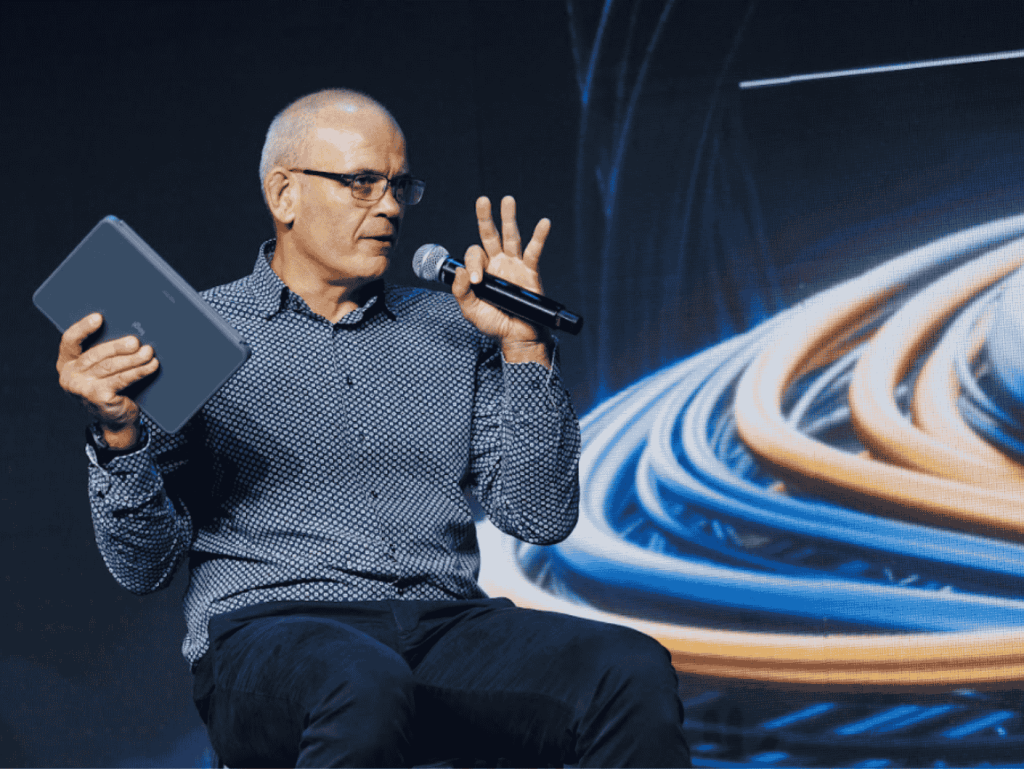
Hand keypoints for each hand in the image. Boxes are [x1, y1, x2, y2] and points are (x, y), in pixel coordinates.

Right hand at [56, 313, 159, 448]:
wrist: (117, 420)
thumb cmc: (111, 389)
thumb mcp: (102, 370)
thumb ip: (106, 354)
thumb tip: (130, 334)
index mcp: (67, 363)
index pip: (69, 341)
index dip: (83, 328)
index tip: (99, 317)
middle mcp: (69, 376)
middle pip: (95, 354)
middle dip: (118, 346)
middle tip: (135, 341)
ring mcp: (82, 388)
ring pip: (110, 367)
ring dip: (133, 358)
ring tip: (148, 352)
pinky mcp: (98, 397)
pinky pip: (122, 379)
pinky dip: (139, 371)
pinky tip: (151, 366)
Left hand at [452, 196, 552, 364]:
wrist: (517, 337)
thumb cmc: (494, 325)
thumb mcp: (470, 310)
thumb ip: (461, 291)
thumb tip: (459, 270)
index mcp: (481, 271)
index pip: (474, 255)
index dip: (473, 264)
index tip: (475, 280)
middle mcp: (497, 264)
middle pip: (490, 235)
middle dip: (485, 218)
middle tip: (482, 200)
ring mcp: (514, 266)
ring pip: (511, 237)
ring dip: (509, 218)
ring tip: (508, 200)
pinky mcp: (530, 272)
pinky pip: (534, 252)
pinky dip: (540, 237)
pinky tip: (544, 223)